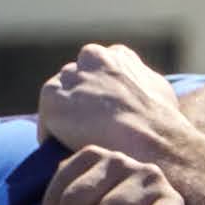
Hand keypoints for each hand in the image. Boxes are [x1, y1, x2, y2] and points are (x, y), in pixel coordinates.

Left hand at [36, 41, 197, 168]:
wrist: (148, 136)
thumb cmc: (159, 120)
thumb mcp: (158, 88)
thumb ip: (138, 79)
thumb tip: (133, 85)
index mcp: (117, 54)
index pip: (96, 66)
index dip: (97, 91)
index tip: (101, 110)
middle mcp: (91, 57)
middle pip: (74, 79)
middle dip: (77, 99)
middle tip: (87, 127)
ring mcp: (70, 77)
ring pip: (57, 98)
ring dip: (63, 116)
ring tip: (77, 141)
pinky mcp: (52, 98)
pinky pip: (46, 120)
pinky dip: (51, 136)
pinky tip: (66, 149)